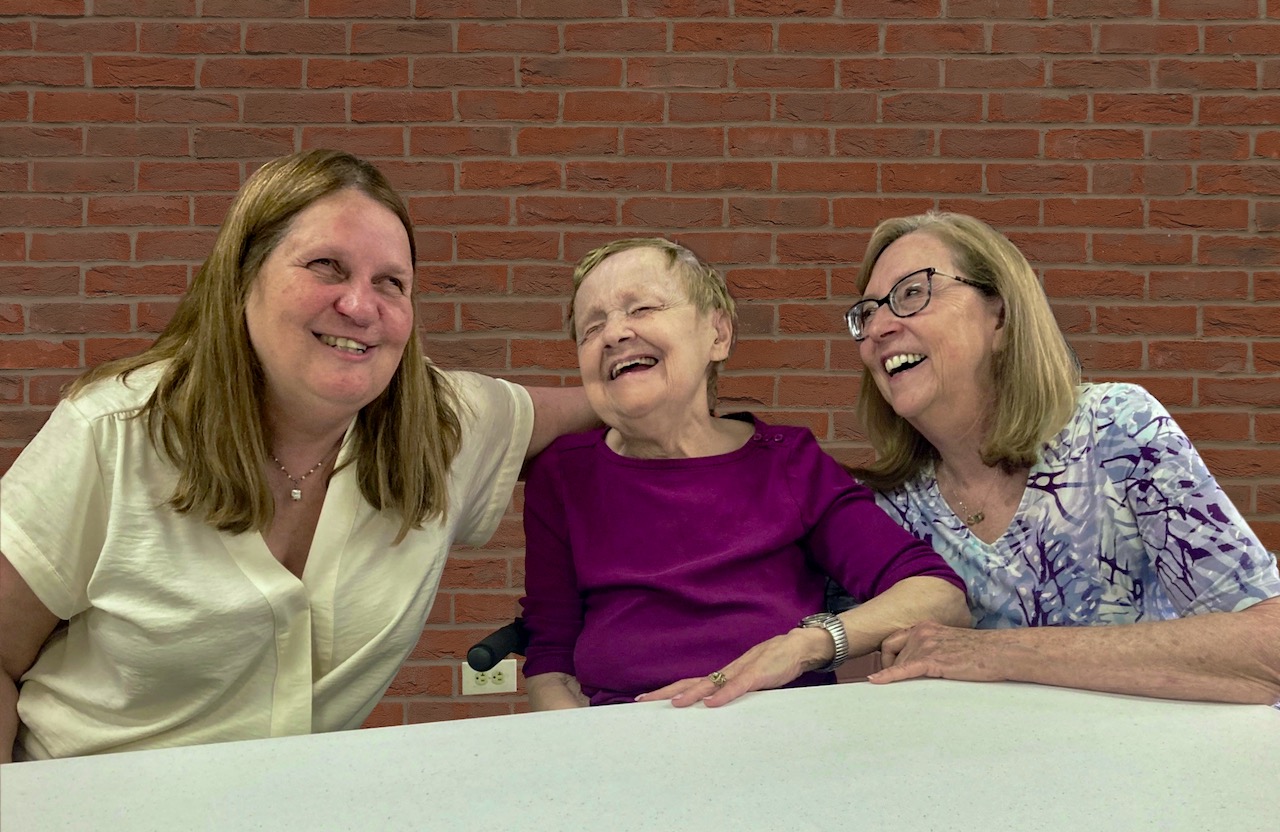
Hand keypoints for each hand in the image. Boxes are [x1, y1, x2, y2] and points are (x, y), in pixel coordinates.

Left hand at [636, 628, 829, 707]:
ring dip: (692, 695)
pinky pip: (738, 687)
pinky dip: (724, 695)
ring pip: (710, 684)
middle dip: (666, 692)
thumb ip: (734, 691)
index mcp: (723, 675)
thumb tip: (715, 706)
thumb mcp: (749, 680)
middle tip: (642, 701)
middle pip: (690, 682)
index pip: (689, 684)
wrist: (797, 646)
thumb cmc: (773, 664)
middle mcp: (726, 672)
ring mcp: (740, 672)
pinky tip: (713, 703)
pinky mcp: (757, 675)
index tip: (646, 699)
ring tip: (674, 705)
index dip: (668, 691)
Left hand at [869, 621, 1008, 684]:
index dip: (886, 657)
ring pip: (900, 666)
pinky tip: (875, 681)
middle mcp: (920, 633)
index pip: (892, 641)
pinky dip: (888, 676)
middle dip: (894, 671)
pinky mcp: (932, 660)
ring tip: (903, 692)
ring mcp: (925, 645)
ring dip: (901, 679)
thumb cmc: (979, 651)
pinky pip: (904, 669)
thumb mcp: (948, 641)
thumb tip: (920, 663)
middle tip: (896, 687)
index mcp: (924, 627)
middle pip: (894, 657)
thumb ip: (931, 646)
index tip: (885, 669)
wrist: (998, 652)